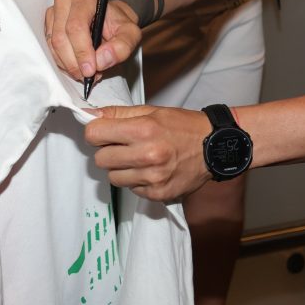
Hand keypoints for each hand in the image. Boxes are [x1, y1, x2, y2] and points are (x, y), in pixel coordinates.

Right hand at [44, 0, 141, 82]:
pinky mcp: (48, 25)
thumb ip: (121, 47)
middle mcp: (66, 0)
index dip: (81, 51)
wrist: (111, 20)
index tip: (90, 70)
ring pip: (53, 45)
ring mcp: (54, 12)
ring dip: (68, 64)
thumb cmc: (119, 24)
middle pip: (61, 37)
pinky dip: (62, 62)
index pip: (76, 26)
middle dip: (74, 62)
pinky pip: (50, 48)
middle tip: (89, 75)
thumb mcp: (131, 35)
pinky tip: (77, 65)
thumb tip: (101, 60)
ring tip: (86, 71)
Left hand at [84, 104, 212, 199]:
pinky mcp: (158, 194)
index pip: (94, 135)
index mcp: (143, 130)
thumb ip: (119, 114)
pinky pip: (131, 189)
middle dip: (107, 151)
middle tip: (123, 145)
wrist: (214, 147)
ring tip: (138, 158)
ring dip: (121, 168)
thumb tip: (90, 116)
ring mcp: (153, 178)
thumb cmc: (183, 125)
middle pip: (100, 159)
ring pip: (113, 177)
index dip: (96, 132)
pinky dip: (136, 180)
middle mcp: (147, 155)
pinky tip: (150, 169)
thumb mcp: (152, 111)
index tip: (103, 132)